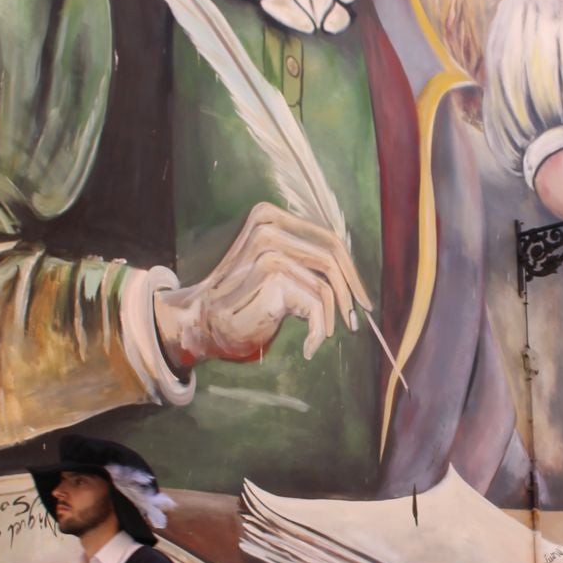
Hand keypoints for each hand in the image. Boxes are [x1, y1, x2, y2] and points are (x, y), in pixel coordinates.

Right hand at [154, 203, 370, 372]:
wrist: (202, 322)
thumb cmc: (242, 301)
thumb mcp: (276, 270)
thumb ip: (305, 259)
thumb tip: (354, 274)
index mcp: (270, 215)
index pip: (328, 238)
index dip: (351, 271)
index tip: (361, 298)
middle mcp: (268, 226)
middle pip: (332, 258)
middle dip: (350, 293)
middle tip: (354, 322)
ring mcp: (267, 249)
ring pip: (325, 286)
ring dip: (330, 318)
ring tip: (321, 336)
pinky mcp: (269, 276)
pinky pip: (316, 305)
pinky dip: (318, 331)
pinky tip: (309, 347)